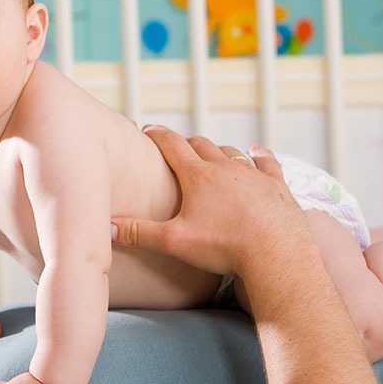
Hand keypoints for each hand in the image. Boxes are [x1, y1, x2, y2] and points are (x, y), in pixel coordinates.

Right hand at [111, 126, 312, 285]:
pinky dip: (259, 156)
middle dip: (185, 142)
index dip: (157, 135)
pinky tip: (256, 152)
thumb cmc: (224, 247)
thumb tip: (106, 227)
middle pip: (201, 144)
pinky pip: (267, 163)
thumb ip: (139, 233)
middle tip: (175, 145)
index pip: (171, 145)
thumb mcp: (174, 242)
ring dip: (218, 150)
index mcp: (198, 176)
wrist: (275, 253)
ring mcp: (253, 175)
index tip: (147, 129)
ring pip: (230, 152)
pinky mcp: (276, 185)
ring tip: (209, 153)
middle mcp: (225, 168)